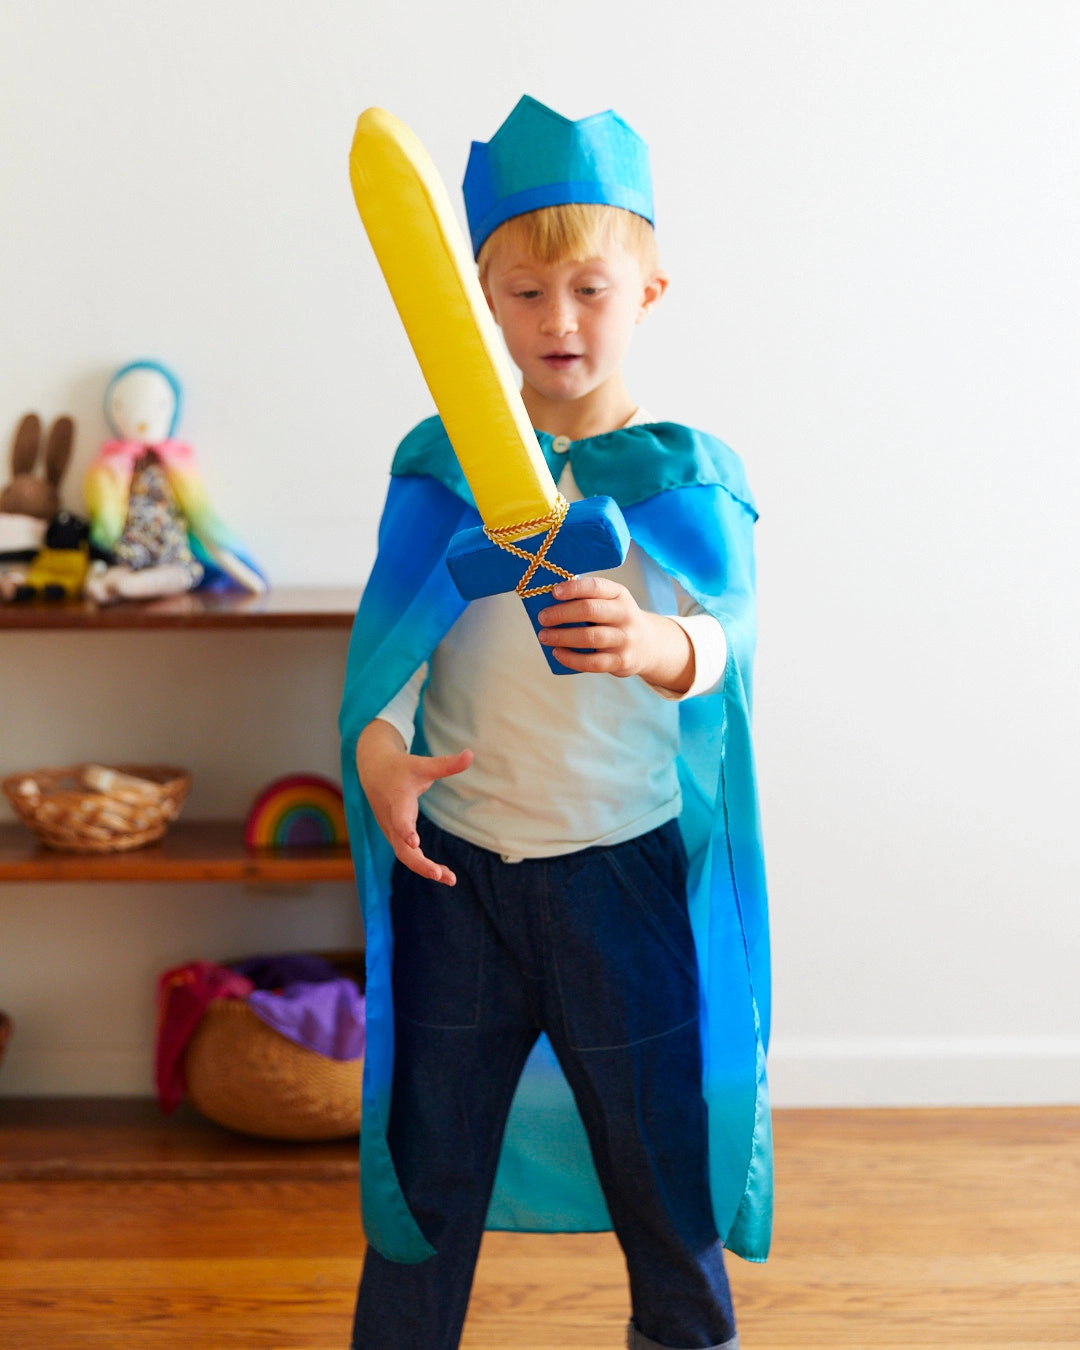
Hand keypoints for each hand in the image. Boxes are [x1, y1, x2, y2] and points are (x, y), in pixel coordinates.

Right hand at [356, 719, 472, 885]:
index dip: (405, 830)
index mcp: (397, 801)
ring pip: (405, 857)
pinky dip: (423, 866)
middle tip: (439, 874)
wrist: (374, 772)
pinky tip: (443, 873)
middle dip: (419, 863)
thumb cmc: (402, 768)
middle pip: (401, 848)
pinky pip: (408, 856)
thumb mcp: (423, 764)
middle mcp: (391, 821)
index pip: (399, 818)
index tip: (415, 843)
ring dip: (424, 869)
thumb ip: (446, 764)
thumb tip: (470, 754)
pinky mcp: (395, 837)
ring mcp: (391, 832)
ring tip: (450, 878)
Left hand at [536, 576, 694, 692]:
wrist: (648, 645)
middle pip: (589, 610)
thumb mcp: (611, 602)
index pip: (595, 586)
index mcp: (619, 594)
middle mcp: (625, 614)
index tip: (553, 593)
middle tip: (542, 618)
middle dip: (561, 613)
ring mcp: (625, 639)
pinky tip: (557, 653)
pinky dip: (571, 658)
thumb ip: (588, 598)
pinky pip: (592, 662)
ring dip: (562, 637)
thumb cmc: (616, 619)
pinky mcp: (621, 661)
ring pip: (589, 637)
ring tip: (544, 636)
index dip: (573, 588)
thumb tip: (547, 600)